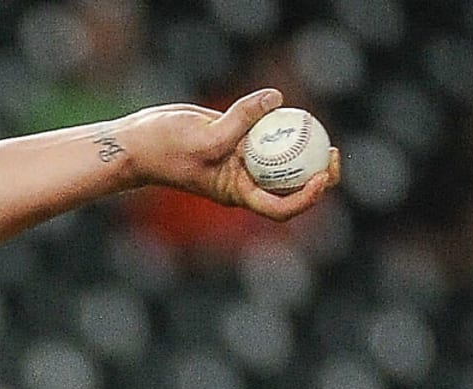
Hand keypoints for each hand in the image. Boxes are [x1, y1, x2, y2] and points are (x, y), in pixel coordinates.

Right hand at [114, 88, 339, 221]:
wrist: (138, 142)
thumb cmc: (164, 149)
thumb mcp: (204, 137)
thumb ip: (241, 119)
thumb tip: (276, 98)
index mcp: (237, 193)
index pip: (281, 207)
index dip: (307, 196)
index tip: (321, 175)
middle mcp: (243, 181)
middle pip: (291, 186)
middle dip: (317, 173)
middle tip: (334, 152)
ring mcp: (241, 161)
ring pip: (282, 160)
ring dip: (302, 148)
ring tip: (319, 130)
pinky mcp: (236, 139)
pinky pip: (266, 135)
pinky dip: (279, 124)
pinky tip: (287, 109)